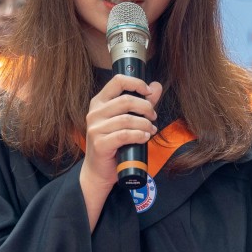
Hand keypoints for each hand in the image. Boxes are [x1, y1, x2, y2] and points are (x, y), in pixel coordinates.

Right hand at [80, 74, 162, 228]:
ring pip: (127, 119)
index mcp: (99, 102)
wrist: (99, 170)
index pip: (117, 81)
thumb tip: (157, 85)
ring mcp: (95, 128)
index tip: (148, 91)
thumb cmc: (114, 143)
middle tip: (154, 116)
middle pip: (126, 100)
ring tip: (152, 130)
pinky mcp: (99, 144)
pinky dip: (139, 135)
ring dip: (145, 124)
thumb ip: (142, 102)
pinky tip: (145, 137)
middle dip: (146, 107)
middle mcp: (94, 113)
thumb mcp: (127, 120)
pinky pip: (124, 135)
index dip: (136, 83)